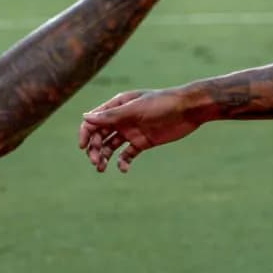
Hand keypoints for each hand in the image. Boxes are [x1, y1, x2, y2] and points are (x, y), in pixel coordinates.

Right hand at [78, 88, 201, 170]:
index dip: (86, 134)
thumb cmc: (162, 104)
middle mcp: (121, 119)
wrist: (189, 110)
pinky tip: (123, 169)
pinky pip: (127, 154)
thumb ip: (111, 116)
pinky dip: (122, 162)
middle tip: (96, 162)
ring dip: (104, 157)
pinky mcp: (142, 142)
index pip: (94, 121)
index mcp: (117, 107)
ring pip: (110, 147)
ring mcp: (131, 131)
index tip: (84, 147)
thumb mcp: (135, 109)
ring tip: (102, 169)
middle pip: (99, 136)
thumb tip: (85, 118)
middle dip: (94, 149)